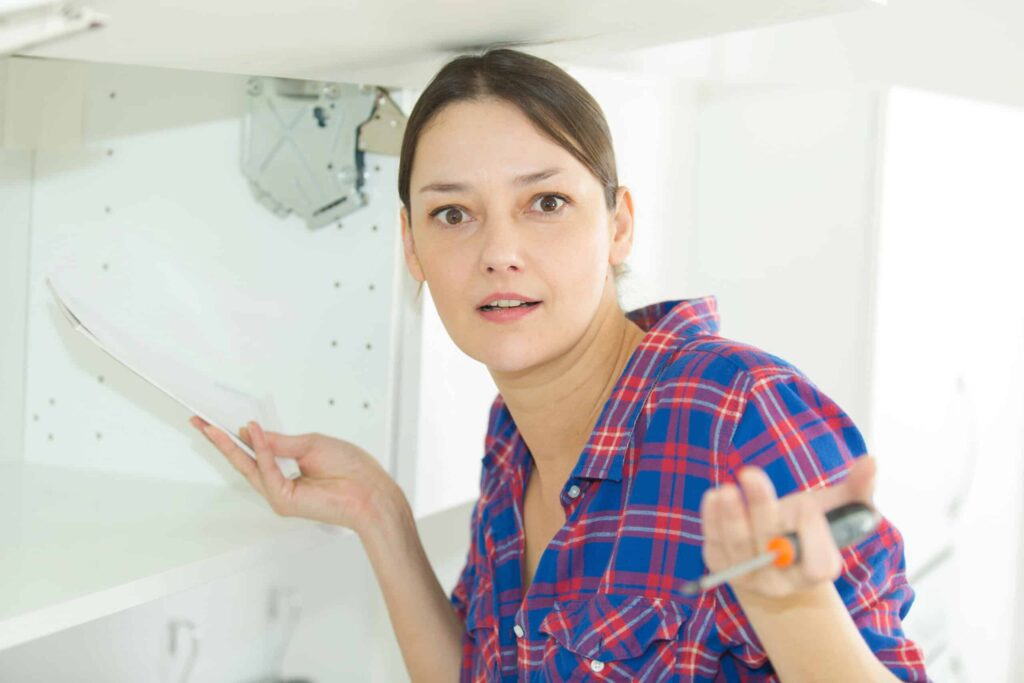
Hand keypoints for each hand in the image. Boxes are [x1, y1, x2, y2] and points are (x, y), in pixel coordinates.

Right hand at [189, 416, 396, 532]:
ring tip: (212, 427)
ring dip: (230, 445)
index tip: (215, 421)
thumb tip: (254, 432)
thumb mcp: (311, 444)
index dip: (234, 436)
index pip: (254, 451)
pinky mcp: (284, 501)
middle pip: (243, 460)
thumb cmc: (351, 469)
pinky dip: (261, 452)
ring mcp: (279, 494)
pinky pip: (267, 471)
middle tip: (199, 423)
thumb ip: (281, 441)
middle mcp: (279, 484)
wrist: (369, 491)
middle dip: (220, 441)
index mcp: (287, 469)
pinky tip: (254, 434)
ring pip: (248, 467)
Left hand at [699, 455, 877, 601]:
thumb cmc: (809, 527)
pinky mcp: (720, 564)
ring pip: (738, 547)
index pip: (819, 565)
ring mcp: (749, 575)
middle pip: (771, 549)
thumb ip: (857, 489)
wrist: (775, 554)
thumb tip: (871, 461)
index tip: (807, 504)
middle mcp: (782, 579)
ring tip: (727, 489)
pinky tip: (714, 496)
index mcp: (817, 570)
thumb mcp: (837, 510)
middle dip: (761, 509)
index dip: (813, 534)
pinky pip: (714, 542)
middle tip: (750, 472)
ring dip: (731, 516)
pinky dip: (711, 519)